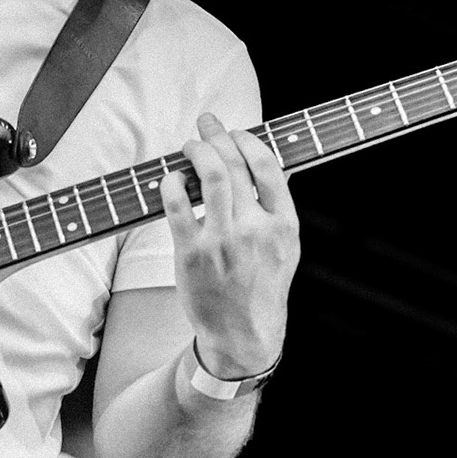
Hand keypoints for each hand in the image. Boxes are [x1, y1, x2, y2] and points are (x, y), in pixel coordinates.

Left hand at [159, 112, 299, 376]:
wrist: (243, 334)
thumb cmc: (261, 286)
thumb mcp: (285, 247)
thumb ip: (277, 207)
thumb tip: (267, 164)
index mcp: (283, 224)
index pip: (268, 166)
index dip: (248, 140)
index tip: (236, 131)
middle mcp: (255, 229)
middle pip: (235, 164)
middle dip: (218, 134)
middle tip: (206, 123)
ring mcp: (223, 241)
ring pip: (210, 176)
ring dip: (197, 151)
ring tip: (190, 145)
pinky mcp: (193, 253)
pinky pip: (178, 205)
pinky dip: (172, 183)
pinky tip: (171, 178)